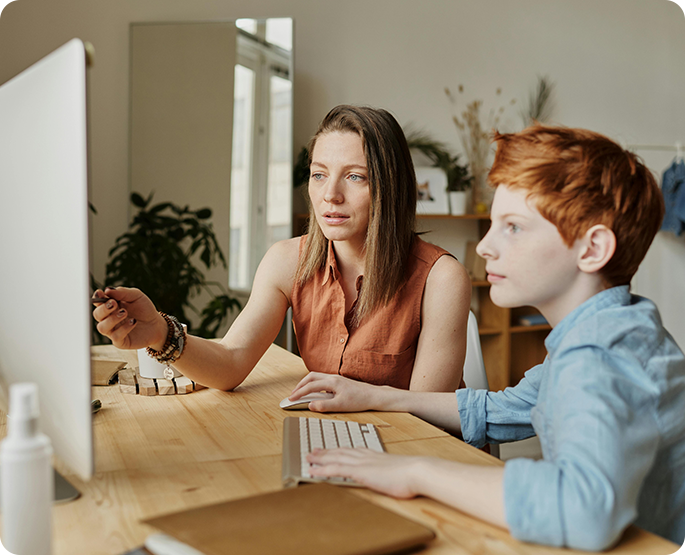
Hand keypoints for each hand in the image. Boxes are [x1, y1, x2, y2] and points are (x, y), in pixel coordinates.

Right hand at [92, 286, 166, 349]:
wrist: (156, 324)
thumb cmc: (144, 309)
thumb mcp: (136, 296)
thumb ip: (123, 292)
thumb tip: (108, 290)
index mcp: (110, 306)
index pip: (98, 302)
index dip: (97, 298)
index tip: (101, 293)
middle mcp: (109, 319)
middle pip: (97, 315)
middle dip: (103, 309)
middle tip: (114, 303)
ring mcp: (113, 331)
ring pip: (102, 328)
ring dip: (112, 319)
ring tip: (125, 312)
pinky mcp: (121, 341)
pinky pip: (115, 337)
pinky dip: (124, 328)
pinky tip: (133, 321)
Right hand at [288, 372, 381, 411]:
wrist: (373, 396)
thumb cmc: (359, 400)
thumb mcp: (341, 406)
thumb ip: (324, 405)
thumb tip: (310, 405)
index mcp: (332, 382)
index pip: (310, 386)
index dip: (298, 393)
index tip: (291, 399)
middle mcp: (333, 377)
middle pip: (310, 377)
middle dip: (300, 385)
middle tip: (293, 395)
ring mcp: (336, 378)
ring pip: (316, 377)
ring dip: (306, 383)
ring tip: (301, 392)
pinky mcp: (339, 381)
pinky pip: (322, 380)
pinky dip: (314, 384)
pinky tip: (315, 392)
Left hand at [307, 448, 421, 498]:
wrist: (416, 471)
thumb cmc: (412, 474)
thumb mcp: (398, 471)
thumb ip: (391, 472)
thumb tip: (392, 477)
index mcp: (374, 455)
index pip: (352, 450)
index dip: (340, 450)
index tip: (332, 449)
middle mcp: (365, 456)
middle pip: (341, 452)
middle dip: (326, 451)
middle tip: (314, 450)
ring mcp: (361, 463)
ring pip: (335, 458)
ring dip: (320, 458)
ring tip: (309, 457)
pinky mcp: (359, 472)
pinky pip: (335, 470)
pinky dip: (322, 470)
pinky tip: (312, 471)